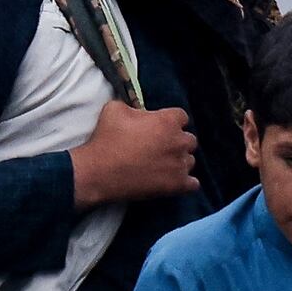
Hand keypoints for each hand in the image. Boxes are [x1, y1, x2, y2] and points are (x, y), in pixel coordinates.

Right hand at [69, 100, 199, 208]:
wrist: (99, 172)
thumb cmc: (106, 139)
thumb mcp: (114, 109)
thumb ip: (133, 105)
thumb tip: (139, 110)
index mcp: (167, 122)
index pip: (181, 117)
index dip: (170, 121)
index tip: (158, 127)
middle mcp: (179, 142)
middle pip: (189, 140)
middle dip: (176, 141)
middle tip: (158, 147)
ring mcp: (181, 165)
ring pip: (190, 161)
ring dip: (179, 161)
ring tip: (159, 165)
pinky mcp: (178, 184)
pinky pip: (193, 183)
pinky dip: (184, 181)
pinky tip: (171, 179)